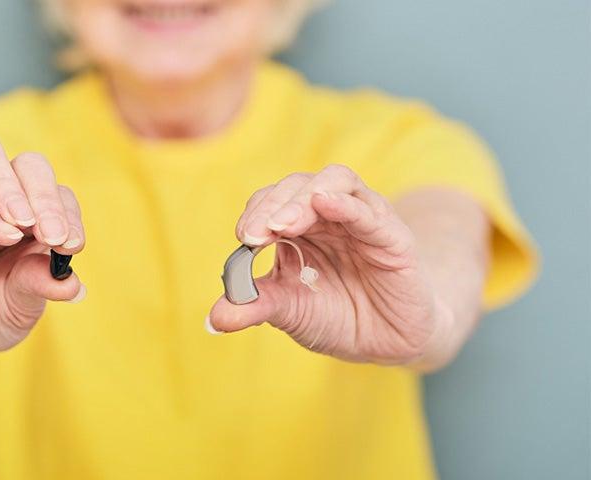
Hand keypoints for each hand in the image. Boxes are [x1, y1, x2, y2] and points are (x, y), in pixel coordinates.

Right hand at [0, 133, 85, 356]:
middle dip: (46, 196)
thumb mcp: (22, 308)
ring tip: (25, 222)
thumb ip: (41, 288)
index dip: (69, 215)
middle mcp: (5, 203)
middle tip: (55, 236)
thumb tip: (73, 284)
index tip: (73, 246)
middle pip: (29, 165)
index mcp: (36, 220)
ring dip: (11, 186)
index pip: (59, 196)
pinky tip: (4, 237)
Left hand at [208, 165, 445, 365]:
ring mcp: (362, 220)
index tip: (242, 238)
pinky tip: (325, 202)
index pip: (271, 201)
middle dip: (273, 205)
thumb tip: (214, 319)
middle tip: (254, 233)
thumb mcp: (288, 311)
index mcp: (299, 226)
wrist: (384, 343)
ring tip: (283, 223)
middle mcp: (329, 215)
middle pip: (298, 186)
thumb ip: (254, 306)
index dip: (256, 213)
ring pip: (335, 182)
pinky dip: (346, 203)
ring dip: (304, 198)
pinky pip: (369, 211)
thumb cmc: (335, 316)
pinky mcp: (392, 237)